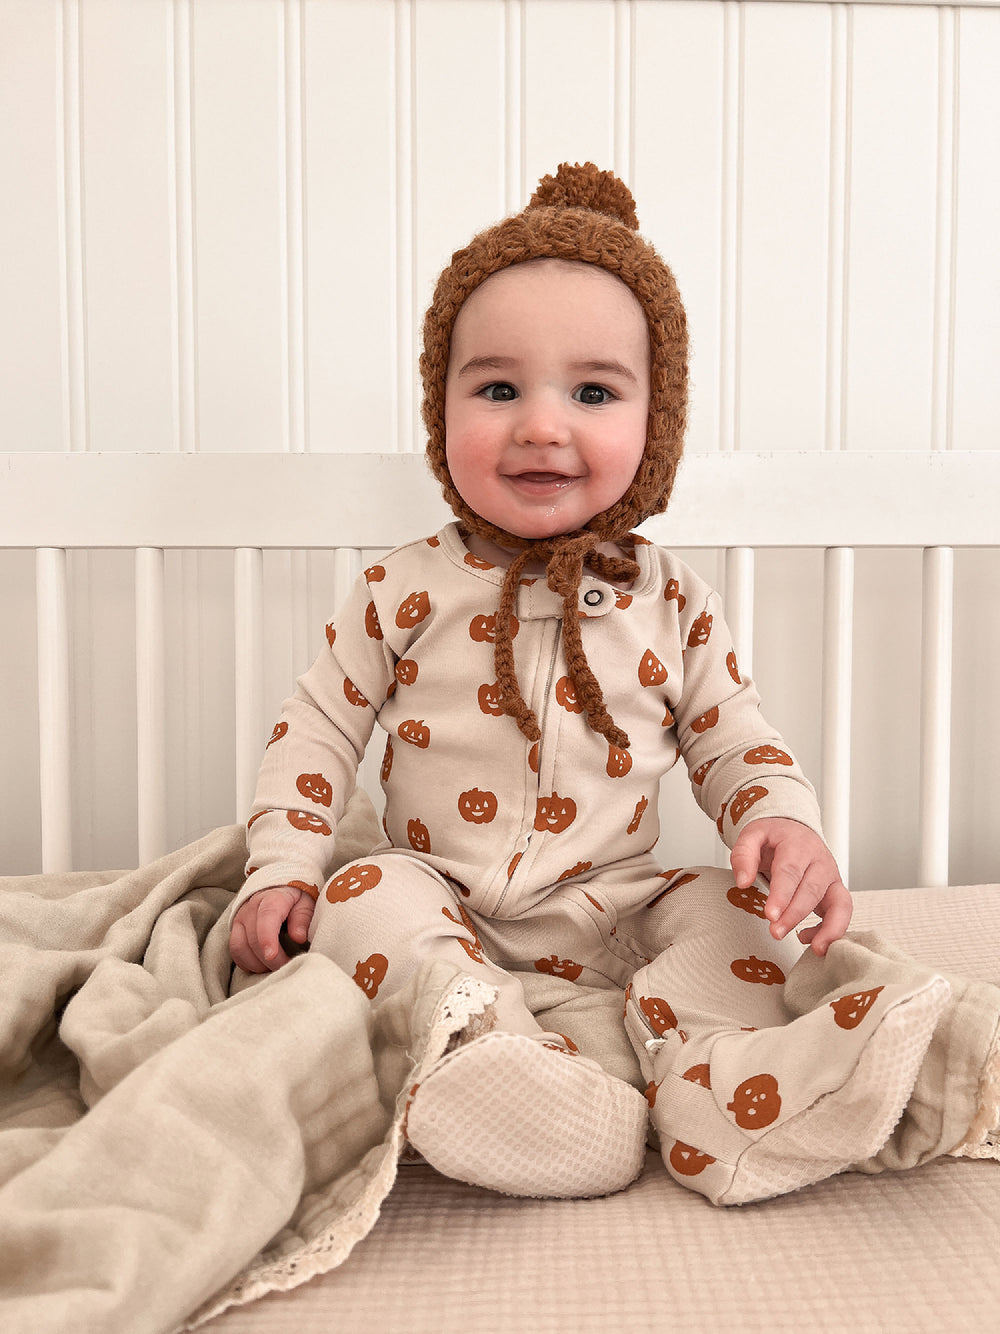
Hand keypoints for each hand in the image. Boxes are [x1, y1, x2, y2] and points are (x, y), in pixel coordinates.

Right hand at [230, 885, 314, 972]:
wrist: (277, 888)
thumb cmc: (295, 898)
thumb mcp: (306, 902)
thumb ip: (303, 918)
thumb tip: (299, 937)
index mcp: (272, 898)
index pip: (266, 918)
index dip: (267, 938)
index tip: (272, 955)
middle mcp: (251, 908)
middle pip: (253, 939)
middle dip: (270, 960)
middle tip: (289, 967)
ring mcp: (240, 920)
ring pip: (239, 948)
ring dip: (258, 964)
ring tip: (276, 968)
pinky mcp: (235, 931)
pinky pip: (235, 953)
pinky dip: (248, 964)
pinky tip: (264, 966)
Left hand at [730, 817, 851, 956]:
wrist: (793, 830)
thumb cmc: (774, 837)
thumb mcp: (752, 835)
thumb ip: (743, 855)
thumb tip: (743, 882)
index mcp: (798, 844)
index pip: (790, 871)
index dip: (782, 895)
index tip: (770, 915)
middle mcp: (820, 861)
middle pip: (811, 890)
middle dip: (795, 914)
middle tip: (776, 932)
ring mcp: (832, 877)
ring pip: (839, 903)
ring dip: (827, 928)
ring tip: (814, 948)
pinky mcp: (836, 892)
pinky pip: (843, 913)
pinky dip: (832, 930)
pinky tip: (808, 940)